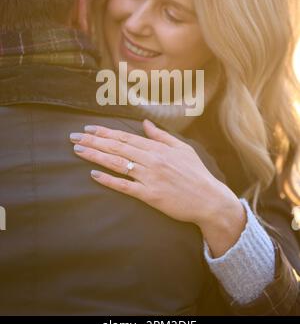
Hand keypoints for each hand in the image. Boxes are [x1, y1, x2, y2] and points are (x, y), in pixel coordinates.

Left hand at [69, 119, 244, 244]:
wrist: (209, 200)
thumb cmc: (196, 174)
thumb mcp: (183, 149)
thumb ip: (162, 136)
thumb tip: (145, 123)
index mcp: (158, 148)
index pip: (126, 137)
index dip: (105, 132)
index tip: (88, 128)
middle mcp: (152, 160)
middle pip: (117, 147)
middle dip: (94, 141)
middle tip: (74, 137)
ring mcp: (150, 178)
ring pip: (117, 163)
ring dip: (96, 156)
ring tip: (78, 150)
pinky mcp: (150, 195)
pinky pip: (125, 186)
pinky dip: (109, 180)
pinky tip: (94, 174)